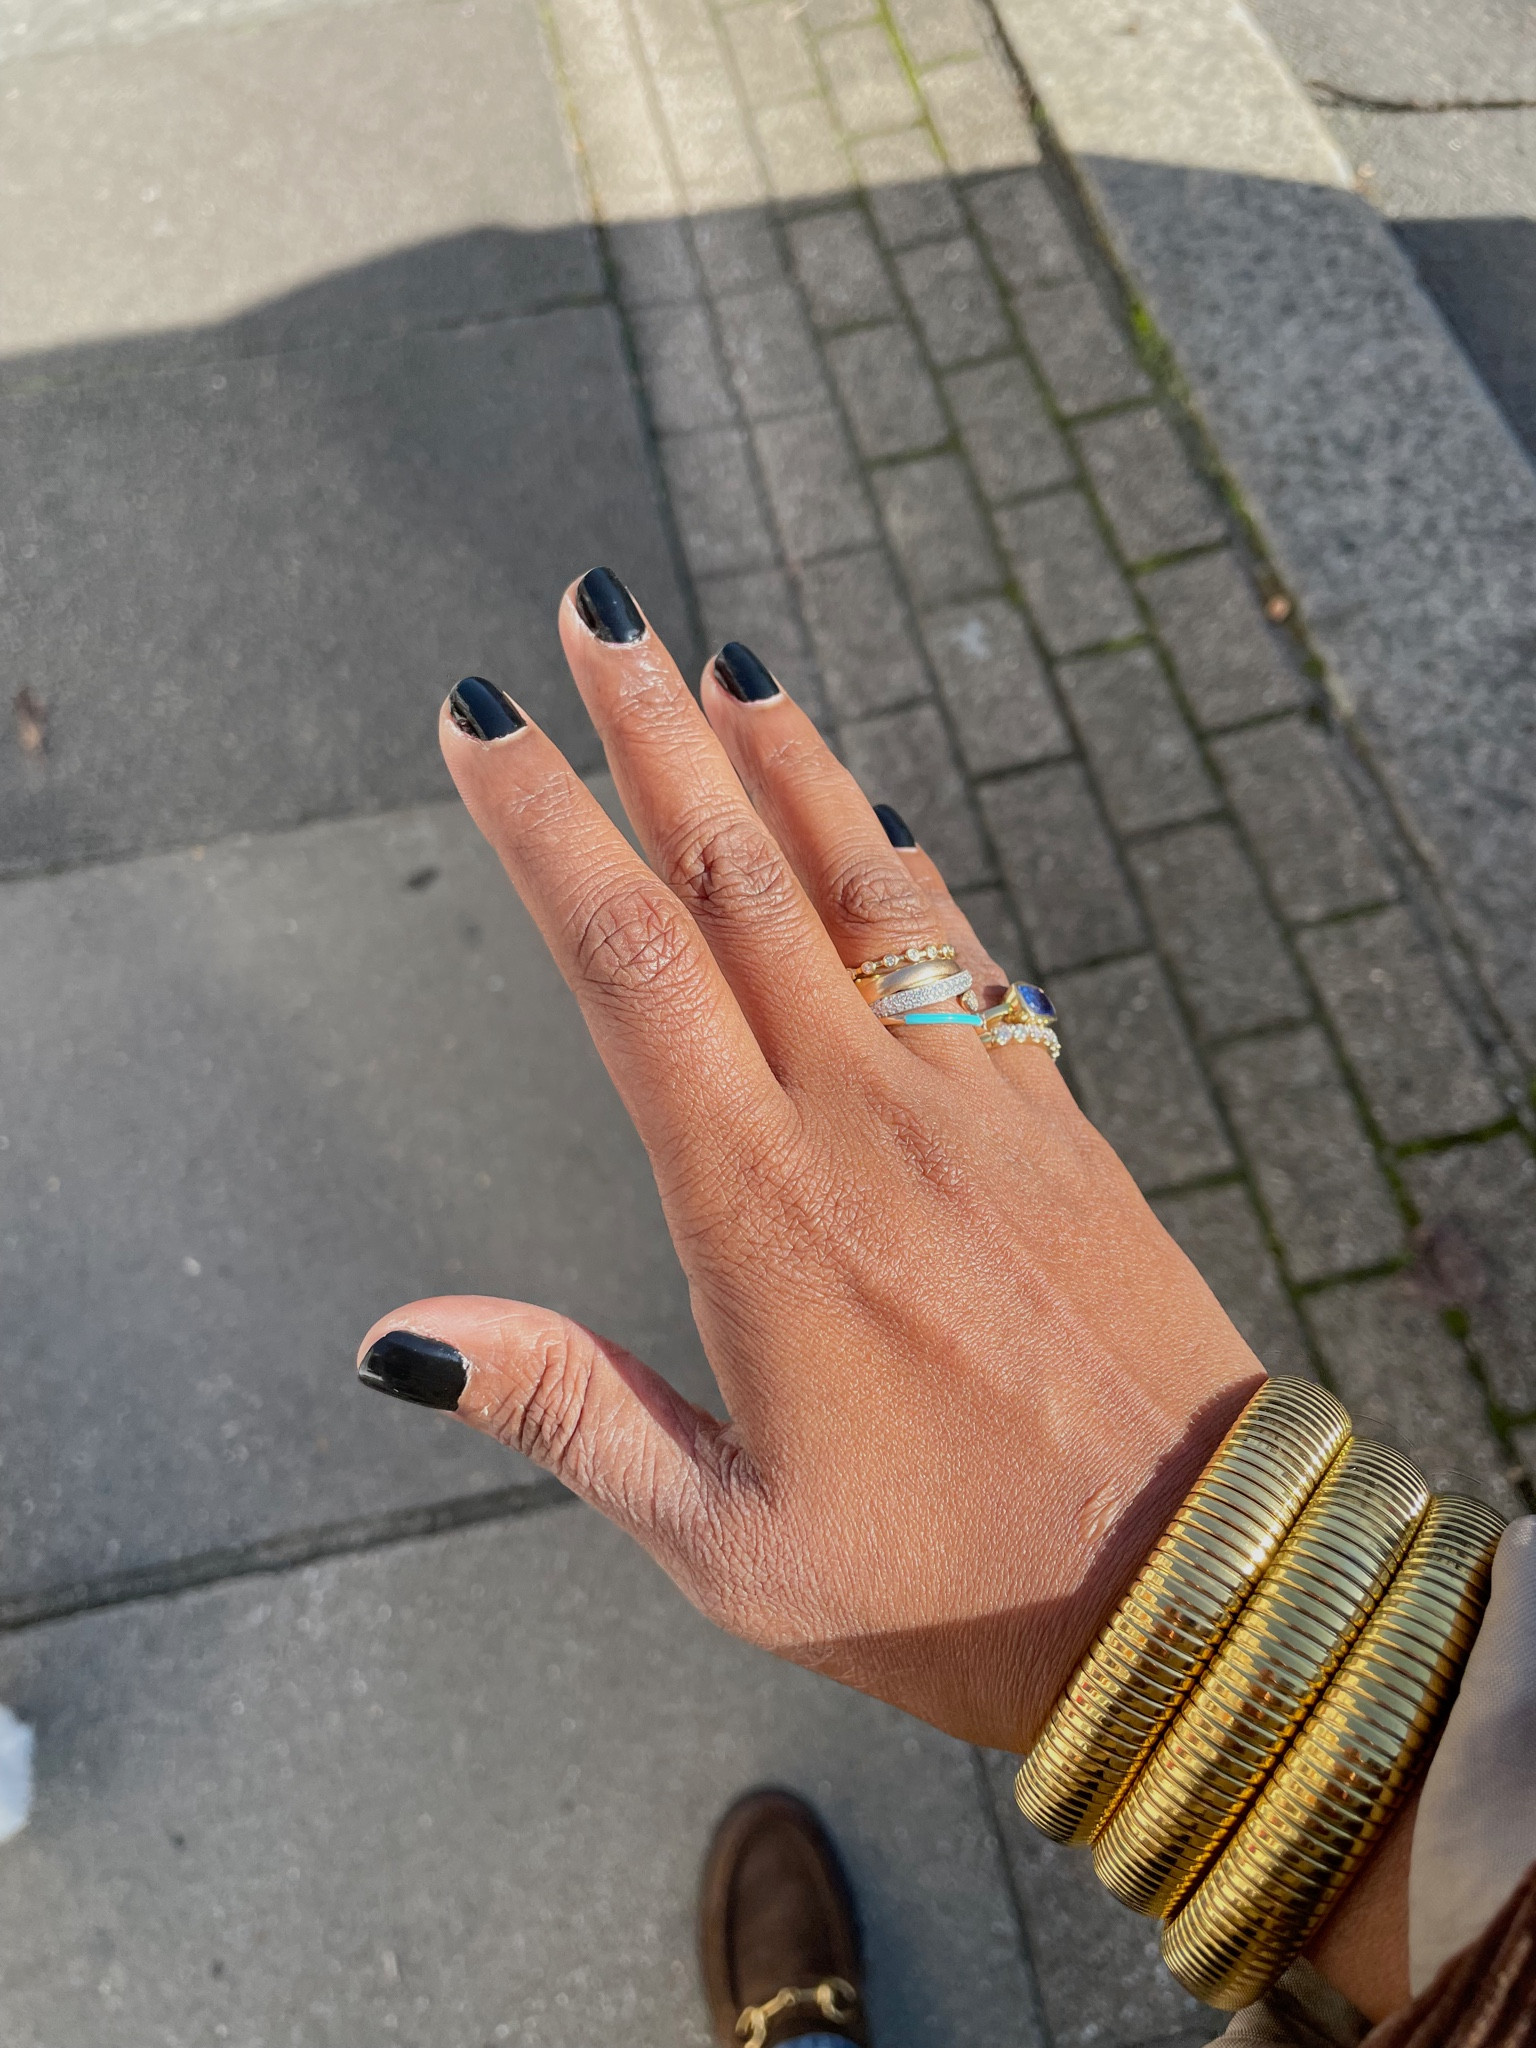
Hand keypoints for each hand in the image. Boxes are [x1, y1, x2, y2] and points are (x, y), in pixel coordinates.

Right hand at [356, 575, 1260, 1753]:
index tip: (483, 723)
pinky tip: (873, 809)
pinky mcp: (1051, 1116)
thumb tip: (399, 1336)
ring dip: (780, 760)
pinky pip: (959, 949)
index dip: (544, 825)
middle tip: (589, 611)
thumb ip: (567, 1412)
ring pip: (859, 880)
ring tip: (718, 663)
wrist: (1202, 1583)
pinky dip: (901, 859)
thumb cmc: (950, 1585)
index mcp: (761, 1206)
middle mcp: (864, 1115)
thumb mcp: (725, 1542)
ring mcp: (973, 1100)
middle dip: (648, 733)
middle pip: (735, 875)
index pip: (626, 962)